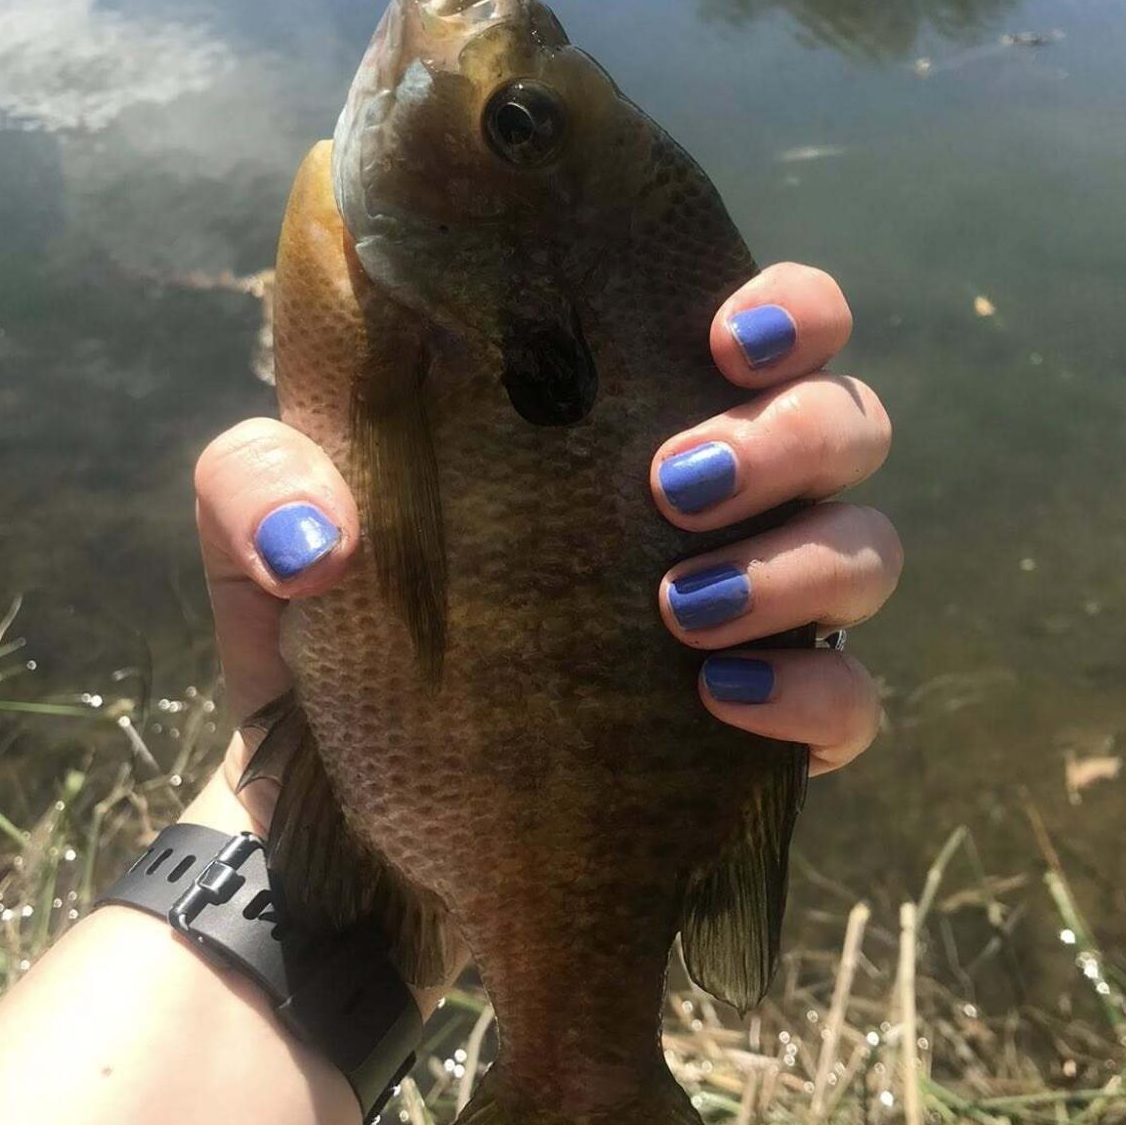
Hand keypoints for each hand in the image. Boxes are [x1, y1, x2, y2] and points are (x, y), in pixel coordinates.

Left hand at [188, 257, 897, 826]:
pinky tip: (721, 701)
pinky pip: (851, 704)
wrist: (331, 813)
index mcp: (632, 413)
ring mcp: (755, 618)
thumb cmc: (328, 632)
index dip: (789, 311)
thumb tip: (323, 536)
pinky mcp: (762, 736)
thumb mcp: (264, 539)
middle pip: (849, 422)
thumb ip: (259, 483)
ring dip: (795, 563)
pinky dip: (811, 696)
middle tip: (673, 481)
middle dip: (792, 436)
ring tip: (678, 605)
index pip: (772, 325)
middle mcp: (720, 501)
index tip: (722, 336)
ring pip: (867, 551)